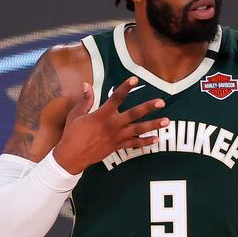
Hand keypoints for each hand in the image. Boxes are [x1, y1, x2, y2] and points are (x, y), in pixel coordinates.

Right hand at [53, 76, 167, 174]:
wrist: (71, 157)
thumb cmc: (72, 134)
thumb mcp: (76, 115)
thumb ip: (85, 100)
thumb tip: (86, 84)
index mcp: (102, 114)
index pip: (116, 97)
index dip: (126, 88)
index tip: (135, 79)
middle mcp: (113, 124)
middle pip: (134, 114)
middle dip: (148, 108)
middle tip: (161, 102)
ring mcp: (117, 136)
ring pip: (139, 130)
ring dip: (153, 125)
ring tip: (167, 121)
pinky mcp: (117, 146)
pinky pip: (134, 144)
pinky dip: (146, 142)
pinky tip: (157, 139)